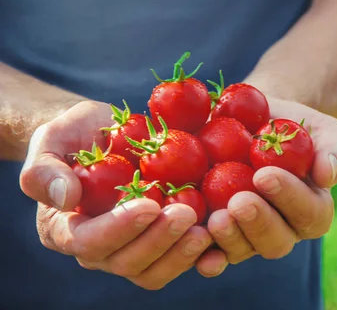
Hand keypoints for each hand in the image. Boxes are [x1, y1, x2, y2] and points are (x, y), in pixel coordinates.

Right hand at [20, 101, 212, 289]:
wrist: (107, 136)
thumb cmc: (76, 136)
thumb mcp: (52, 139)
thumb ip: (44, 169)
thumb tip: (66, 198)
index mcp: (67, 229)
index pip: (89, 242)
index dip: (119, 228)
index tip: (148, 204)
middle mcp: (101, 248)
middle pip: (128, 262)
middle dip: (159, 240)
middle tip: (186, 212)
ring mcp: (135, 248)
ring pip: (156, 270)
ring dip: (182, 254)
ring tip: (205, 228)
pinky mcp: (164, 241)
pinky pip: (182, 260)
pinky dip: (203, 256)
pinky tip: (221, 236)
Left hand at [195, 97, 336, 273]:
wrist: (257, 121)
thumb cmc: (295, 126)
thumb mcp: (323, 129)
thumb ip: (335, 150)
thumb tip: (327, 175)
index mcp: (313, 209)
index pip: (310, 213)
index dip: (289, 198)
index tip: (264, 175)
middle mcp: (283, 229)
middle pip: (276, 241)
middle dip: (258, 223)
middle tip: (239, 202)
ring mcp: (248, 235)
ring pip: (243, 250)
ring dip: (230, 238)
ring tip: (215, 218)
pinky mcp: (219, 232)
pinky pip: (212, 251)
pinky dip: (203, 253)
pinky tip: (192, 241)